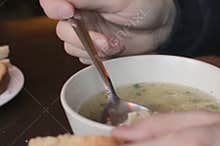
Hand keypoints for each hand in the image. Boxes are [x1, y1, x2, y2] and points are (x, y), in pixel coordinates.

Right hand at [39, 0, 175, 63]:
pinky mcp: (96, 50)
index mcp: (81, 0)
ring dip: (93, 51)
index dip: (55, 7)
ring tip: (116, 45)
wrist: (161, 24)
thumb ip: (89, 0)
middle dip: (82, 39)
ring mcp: (87, 34)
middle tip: (104, 41)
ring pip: (72, 47)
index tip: (67, 11)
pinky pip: (85, 59)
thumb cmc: (144, 3)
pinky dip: (98, 60)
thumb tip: (63, 2)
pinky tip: (115, 52)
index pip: (53, 3)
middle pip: (62, 29)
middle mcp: (80, 15)